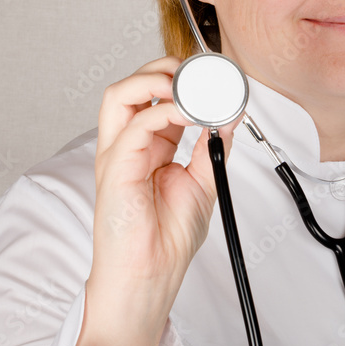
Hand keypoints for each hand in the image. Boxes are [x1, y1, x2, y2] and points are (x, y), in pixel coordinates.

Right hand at [75, 55, 237, 345]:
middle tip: (199, 75)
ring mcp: (118, 154)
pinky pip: (136, 124)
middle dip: (163, 69)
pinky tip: (190, 114)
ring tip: (188, 86)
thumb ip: (212, 145)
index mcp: (147, 146)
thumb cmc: (167, 240)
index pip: (155, 95)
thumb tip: (228, 113)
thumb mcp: (202, 181)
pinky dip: (164, 111)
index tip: (217, 79)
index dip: (183, 80)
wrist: (150, 277)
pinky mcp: (116, 168)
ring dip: (155, 80)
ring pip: (120, 94)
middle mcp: (128, 145)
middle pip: (131, 86)